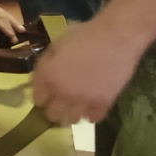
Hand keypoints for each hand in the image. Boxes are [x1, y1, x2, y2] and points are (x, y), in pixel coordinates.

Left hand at [0, 0, 18, 39]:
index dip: (3, 26)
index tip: (11, 34)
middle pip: (1, 14)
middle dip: (11, 24)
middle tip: (21, 34)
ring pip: (3, 12)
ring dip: (12, 20)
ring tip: (22, 28)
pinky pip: (0, 11)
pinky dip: (7, 17)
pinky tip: (12, 23)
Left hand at [30, 14, 147, 126]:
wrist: (117, 36)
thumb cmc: (85, 34)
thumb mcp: (57, 43)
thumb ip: (46, 62)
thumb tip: (41, 77)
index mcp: (49, 77)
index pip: (37, 100)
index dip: (42, 95)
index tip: (48, 92)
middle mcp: (63, 93)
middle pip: (52, 115)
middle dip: (54, 108)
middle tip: (61, 100)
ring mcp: (83, 101)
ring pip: (71, 121)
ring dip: (72, 113)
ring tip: (77, 103)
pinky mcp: (103, 104)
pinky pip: (92, 119)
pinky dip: (91, 113)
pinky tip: (92, 104)